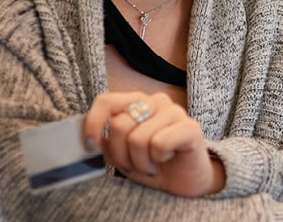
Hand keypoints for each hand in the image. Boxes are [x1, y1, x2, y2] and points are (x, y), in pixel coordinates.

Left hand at [84, 92, 224, 196]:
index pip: (107, 101)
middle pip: (120, 125)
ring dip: (141, 162)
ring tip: (153, 164)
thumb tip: (96, 140)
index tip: (92, 146)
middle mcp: (156, 101)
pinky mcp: (191, 127)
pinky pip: (159, 143)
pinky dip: (158, 159)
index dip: (94, 124)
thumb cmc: (154, 165)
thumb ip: (109, 143)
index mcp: (138, 102)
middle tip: (135, 164)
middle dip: (122, 155)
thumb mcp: (123, 156)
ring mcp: (175, 111)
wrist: (186, 182)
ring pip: (138, 138)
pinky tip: (167, 158)